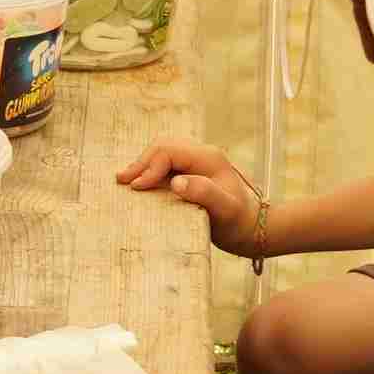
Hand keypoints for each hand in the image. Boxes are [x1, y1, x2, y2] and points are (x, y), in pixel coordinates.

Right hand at [118, 139, 281, 257]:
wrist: (252, 226)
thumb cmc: (238, 222)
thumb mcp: (225, 210)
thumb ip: (204, 193)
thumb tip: (176, 182)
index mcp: (208, 158)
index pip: (169, 152)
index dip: (149, 167)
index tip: (136, 188)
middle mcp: (202, 153)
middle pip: (163, 147)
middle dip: (141, 163)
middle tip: (121, 181)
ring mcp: (197, 160)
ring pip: (163, 152)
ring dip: (144, 164)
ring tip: (126, 180)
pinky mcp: (192, 170)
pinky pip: (166, 162)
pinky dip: (151, 169)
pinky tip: (140, 181)